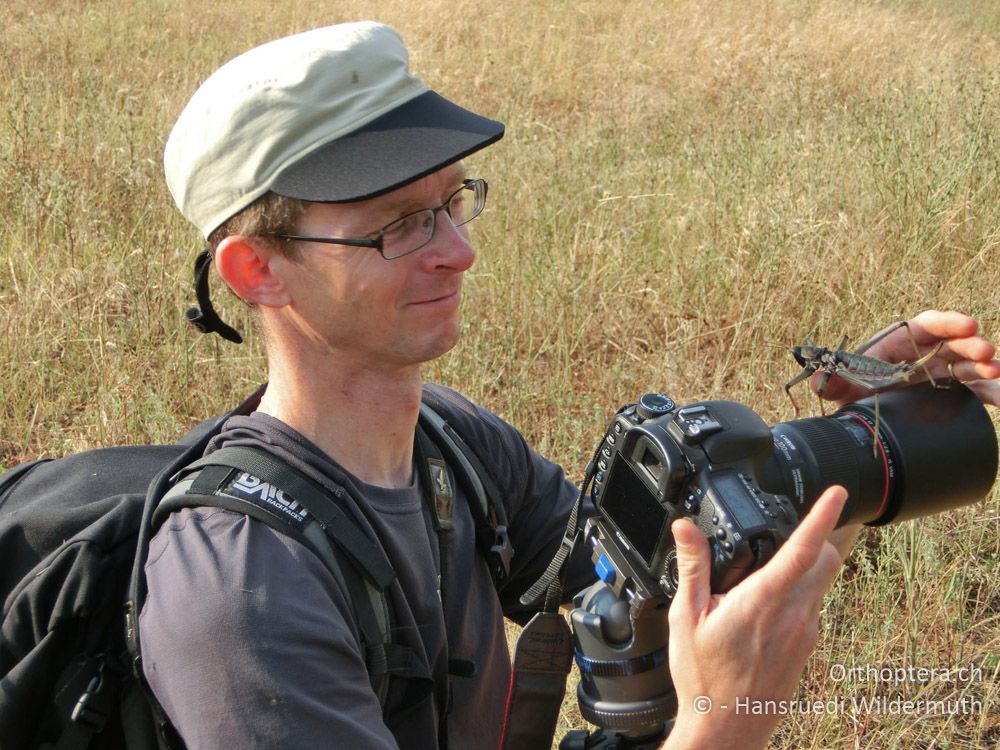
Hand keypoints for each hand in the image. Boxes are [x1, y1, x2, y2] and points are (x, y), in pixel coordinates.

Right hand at [662, 486, 851, 749]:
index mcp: (763, 601)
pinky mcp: (808, 648)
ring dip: (804, 569)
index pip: (802, 550)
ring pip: (821, 584)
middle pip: (827, 560)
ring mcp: (806, 633)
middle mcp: (794, 615)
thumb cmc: (704, 679)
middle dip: (817, 539)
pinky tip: (762, 611)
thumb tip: (686, 528)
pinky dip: (796, 596)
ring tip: (761, 578)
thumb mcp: (687, 617)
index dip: (822, 516)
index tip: (837, 493)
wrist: (726, 729)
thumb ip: (693, 567)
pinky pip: (812, 608)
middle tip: (791, 532)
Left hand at [814, 310, 999, 406]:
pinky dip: (992, 394)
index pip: (927, 325)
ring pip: (968, 366)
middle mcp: (925, 353)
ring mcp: (941, 372)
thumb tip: (817, 380)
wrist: (862, 413)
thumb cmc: (855, 389)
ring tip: (996, 372)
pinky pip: (976, 392)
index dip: (949, 322)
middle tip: (985, 351)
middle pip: (953, 344)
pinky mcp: (951, 393)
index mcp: (901, 342)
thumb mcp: (842, 387)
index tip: (968, 324)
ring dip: (985, 368)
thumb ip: (831, 383)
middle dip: (971, 345)